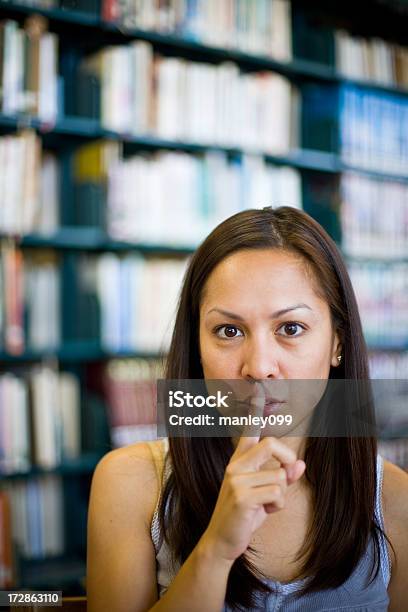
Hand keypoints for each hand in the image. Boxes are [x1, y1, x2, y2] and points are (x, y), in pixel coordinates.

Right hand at [201, 383, 305, 561]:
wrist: (223, 540)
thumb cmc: (245, 515)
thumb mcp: (266, 494)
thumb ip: (283, 477)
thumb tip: (301, 465)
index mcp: (240, 461)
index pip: (249, 431)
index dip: (254, 411)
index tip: (259, 390)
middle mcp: (236, 465)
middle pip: (272, 444)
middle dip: (287, 459)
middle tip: (286, 476)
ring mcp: (236, 479)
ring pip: (279, 476)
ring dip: (280, 495)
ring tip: (266, 506)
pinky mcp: (241, 496)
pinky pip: (276, 492)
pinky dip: (277, 505)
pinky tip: (263, 513)